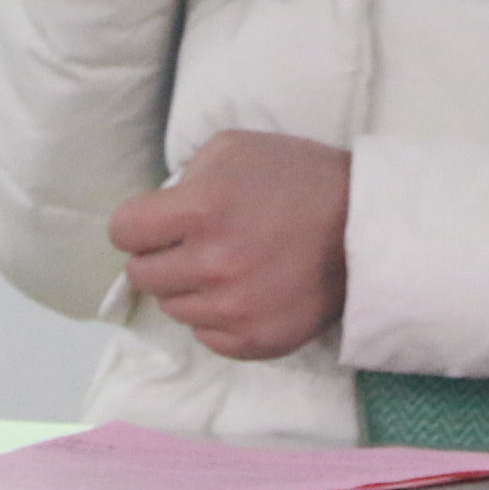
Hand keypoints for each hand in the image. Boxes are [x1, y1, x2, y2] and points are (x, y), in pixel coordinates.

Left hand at [107, 129, 349, 360]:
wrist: (364, 226)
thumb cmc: (295, 178)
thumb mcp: (233, 149)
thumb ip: (185, 177)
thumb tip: (157, 210)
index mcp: (199, 210)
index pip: (124, 232)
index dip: (136, 224)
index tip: (154, 223)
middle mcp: (211, 265)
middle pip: (142, 275)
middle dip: (159, 256)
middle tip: (189, 245)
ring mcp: (232, 309)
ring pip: (172, 308)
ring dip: (187, 288)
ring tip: (222, 267)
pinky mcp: (254, 340)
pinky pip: (206, 335)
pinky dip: (215, 317)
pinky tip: (240, 292)